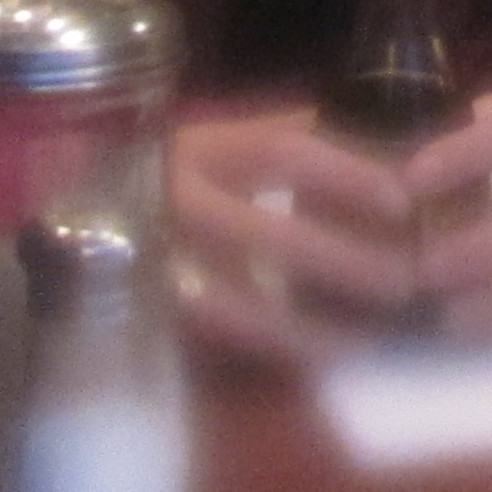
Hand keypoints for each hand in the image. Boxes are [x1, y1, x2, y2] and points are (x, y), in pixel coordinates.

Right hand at [170, 107, 426, 360]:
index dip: (344, 174)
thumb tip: (383, 146)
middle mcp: (176, 200)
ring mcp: (157, 260)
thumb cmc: (184, 174)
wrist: (85, 216)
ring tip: (368, 339)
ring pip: (237, 300)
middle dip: (340, 259)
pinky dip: (273, 348)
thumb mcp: (229, 142)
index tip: (403, 200)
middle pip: (266, 231)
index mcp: (203, 148)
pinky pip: (218, 337)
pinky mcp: (151, 311)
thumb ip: (291, 135)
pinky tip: (320, 357)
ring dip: (307, 324)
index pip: (280, 153)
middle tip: (405, 279)